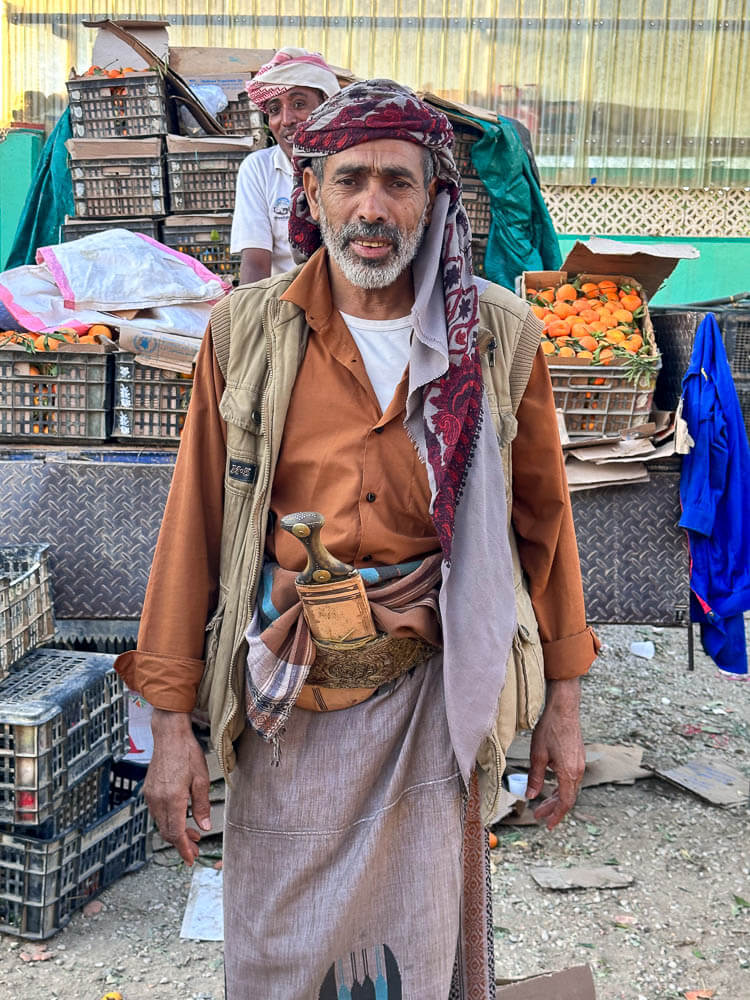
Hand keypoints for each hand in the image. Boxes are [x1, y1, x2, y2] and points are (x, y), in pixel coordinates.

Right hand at [145, 709, 210, 864]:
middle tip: (196, 849)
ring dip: (176, 832)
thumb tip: (204, 827)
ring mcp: (151, 796)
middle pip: (167, 832)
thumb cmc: (187, 753)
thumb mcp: (202, 779)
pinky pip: (158, 814)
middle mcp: (158, 800)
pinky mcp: (149, 791)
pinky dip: (169, 821)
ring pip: (161, 824)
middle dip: (181, 844)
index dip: (184, 848)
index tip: (190, 859)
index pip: (176, 833)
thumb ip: (202, 805)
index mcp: (172, 798)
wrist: (169, 735)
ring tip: (193, 834)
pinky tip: (181, 818)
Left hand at [527, 677, 584, 829]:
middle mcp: (578, 770)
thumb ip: (535, 778)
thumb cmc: (550, 729)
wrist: (564, 708)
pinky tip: (551, 785)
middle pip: (568, 797)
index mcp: (569, 773)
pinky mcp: (578, 756)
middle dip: (553, 808)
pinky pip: (571, 778)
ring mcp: (580, 763)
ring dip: (557, 797)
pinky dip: (561, 786)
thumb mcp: (537, 755)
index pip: (565, 802)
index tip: (547, 824)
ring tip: (542, 802)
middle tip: (539, 816)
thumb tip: (531, 796)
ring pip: (570, 788)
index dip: (556, 815)